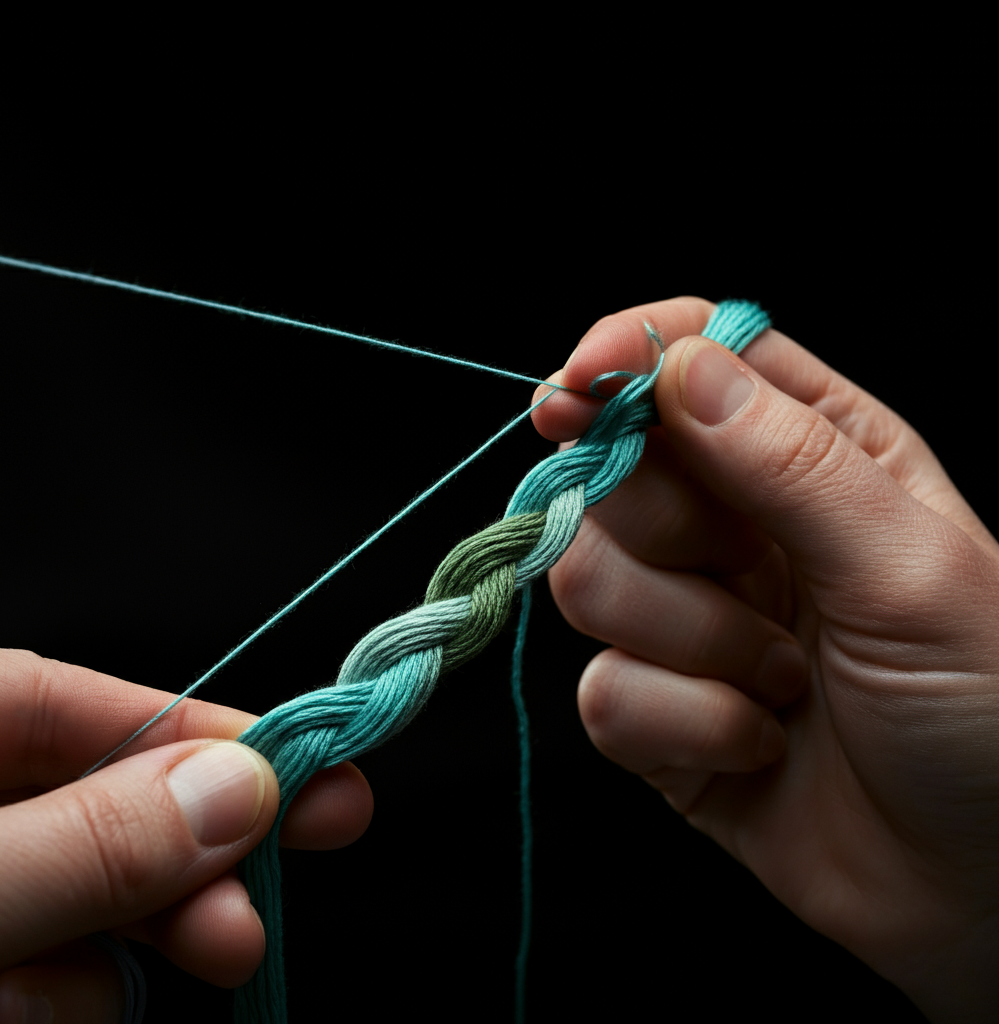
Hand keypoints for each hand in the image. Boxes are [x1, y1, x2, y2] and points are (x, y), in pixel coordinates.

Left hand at [0, 645, 372, 1022]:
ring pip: (75, 899)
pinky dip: (52, 1001)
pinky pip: (36, 970)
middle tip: (255, 919)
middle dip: (186, 865)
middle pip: (93, 807)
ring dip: (120, 952)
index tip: (311, 769)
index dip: (202, 733)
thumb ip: (86, 842)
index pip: (80, 699)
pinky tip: (16, 1018)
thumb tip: (242, 789)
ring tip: (123, 989)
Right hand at [532, 297, 998, 1021]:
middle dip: (675, 541)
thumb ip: (788, 461)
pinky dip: (685, 726)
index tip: (572, 392)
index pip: (690, 357)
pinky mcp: (652, 707)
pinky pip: (600, 693)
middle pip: (611, 475)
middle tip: (757, 580)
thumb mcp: (910, 570)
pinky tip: (759, 742)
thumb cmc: (988, 711)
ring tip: (784, 682)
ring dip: (692, 645)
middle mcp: (733, 522)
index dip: (621, 359)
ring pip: (585, 582)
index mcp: (808, 452)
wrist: (983, 891)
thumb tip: (673, 365)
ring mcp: (683, 615)